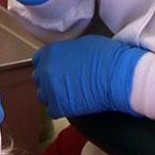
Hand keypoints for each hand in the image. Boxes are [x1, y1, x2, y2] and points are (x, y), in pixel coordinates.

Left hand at [32, 35, 148, 118]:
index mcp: (50, 52)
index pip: (38, 60)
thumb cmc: (105, 56)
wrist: (117, 75)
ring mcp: (50, 89)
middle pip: (39, 78)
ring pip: (43, 95)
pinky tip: (72, 106)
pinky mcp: (59, 106)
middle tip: (63, 84)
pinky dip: (60, 109)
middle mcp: (45, 70)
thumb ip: (66, 51)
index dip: (48, 65)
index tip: (56, 70)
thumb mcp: (80, 44)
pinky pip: (52, 110)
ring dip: (53, 95)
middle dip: (49, 80)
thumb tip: (67, 57)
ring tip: (68, 96)